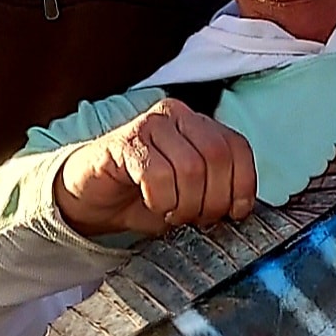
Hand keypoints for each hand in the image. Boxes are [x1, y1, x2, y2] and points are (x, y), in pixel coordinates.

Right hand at [55, 98, 256, 237]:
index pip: (238, 148)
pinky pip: (157, 174)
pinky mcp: (124, 142)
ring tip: (174, 214)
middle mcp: (178, 116)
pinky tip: (153, 204)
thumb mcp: (191, 195)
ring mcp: (150, 125)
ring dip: (186, 203)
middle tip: (197, 219)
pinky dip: (161, 199)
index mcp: (200, 125)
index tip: (233, 214)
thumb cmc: (144, 196)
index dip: (243, 185)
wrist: (92, 197)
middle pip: (217, 156)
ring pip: (190, 166)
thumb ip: (218, 192)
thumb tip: (242, 210)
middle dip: (214, 199)